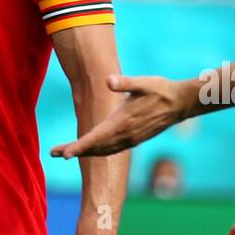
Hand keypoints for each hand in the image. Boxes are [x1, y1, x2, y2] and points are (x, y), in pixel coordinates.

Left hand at [51, 75, 192, 158]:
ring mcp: (129, 140)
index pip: (96, 138)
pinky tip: (88, 151)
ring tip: (63, 153)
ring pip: (102, 151)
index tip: (64, 154)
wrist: (181, 103)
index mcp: (122, 122)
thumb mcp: (143, 82)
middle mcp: (124, 135)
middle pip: (94, 148)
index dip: (79, 146)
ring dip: (83, 153)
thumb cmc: (160, 89)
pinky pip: (111, 150)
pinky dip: (97, 152)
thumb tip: (108, 80)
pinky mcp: (133, 140)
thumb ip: (125, 82)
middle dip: (73, 151)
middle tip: (53, 153)